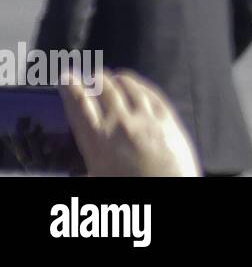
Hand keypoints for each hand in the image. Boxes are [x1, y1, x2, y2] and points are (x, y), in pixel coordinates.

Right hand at [59, 70, 200, 176]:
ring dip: (118, 79)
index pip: (79, 105)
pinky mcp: (169, 120)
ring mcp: (148, 119)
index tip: (66, 76)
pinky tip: (138, 85)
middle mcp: (121, 124)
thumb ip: (90, 155)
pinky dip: (142, 86)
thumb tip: (87, 142)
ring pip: (130, 87)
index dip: (70, 87)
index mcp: (98, 141)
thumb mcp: (96, 176)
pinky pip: (153, 94)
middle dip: (95, 78)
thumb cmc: (130, 189)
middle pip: (104, 90)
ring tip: (113, 75)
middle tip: (90, 74)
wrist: (168, 193)